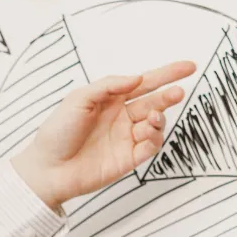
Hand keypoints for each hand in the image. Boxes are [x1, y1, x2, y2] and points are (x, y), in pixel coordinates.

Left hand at [10, 61, 197, 211]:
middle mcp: (121, 117)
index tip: (188, 67)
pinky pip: (150, 147)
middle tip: (177, 93)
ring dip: (158, 118)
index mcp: (110, 99)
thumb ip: (108, 86)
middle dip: (168, 96)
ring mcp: (125, 138)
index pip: (144, 83)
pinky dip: (153, 140)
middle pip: (154, 101)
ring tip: (150, 118)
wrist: (48, 169)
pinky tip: (145, 135)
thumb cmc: (57, 132)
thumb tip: (137, 78)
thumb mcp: (79, 99)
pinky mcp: (127, 159)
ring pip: (155, 124)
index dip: (167, 74)